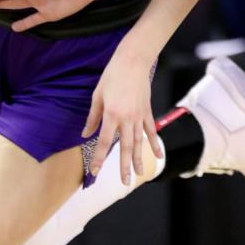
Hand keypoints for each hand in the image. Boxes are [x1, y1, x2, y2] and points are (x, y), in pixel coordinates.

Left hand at [83, 48, 161, 185]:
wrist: (133, 61)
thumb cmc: (112, 76)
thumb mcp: (98, 95)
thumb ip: (93, 117)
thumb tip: (86, 134)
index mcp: (111, 114)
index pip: (105, 142)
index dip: (100, 158)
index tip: (95, 171)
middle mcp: (127, 118)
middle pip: (126, 147)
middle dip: (124, 166)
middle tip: (124, 183)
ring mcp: (139, 116)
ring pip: (139, 142)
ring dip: (139, 159)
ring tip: (139, 174)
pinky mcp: (147, 111)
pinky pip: (151, 131)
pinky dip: (155, 143)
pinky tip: (159, 155)